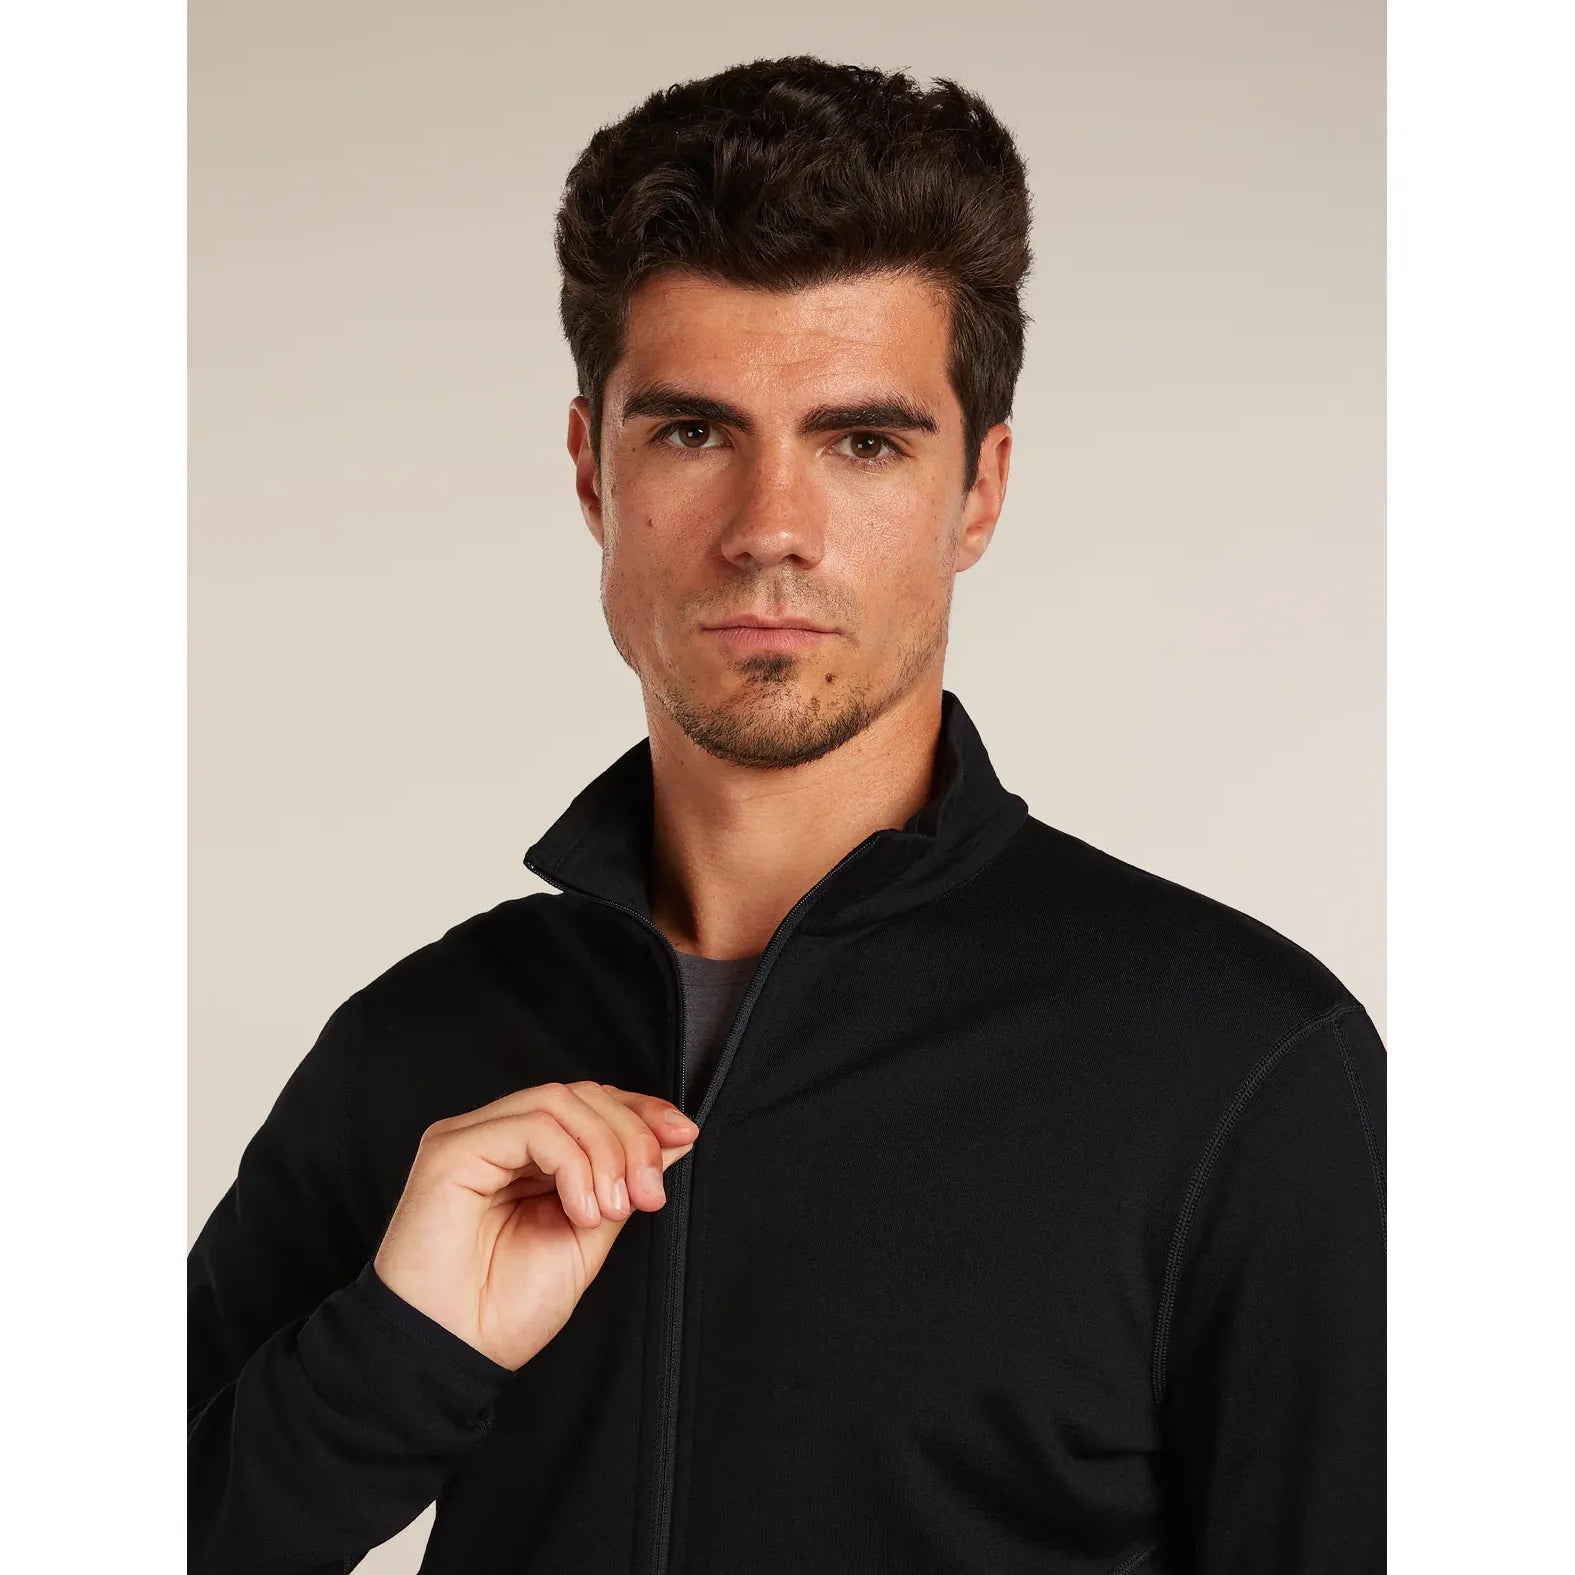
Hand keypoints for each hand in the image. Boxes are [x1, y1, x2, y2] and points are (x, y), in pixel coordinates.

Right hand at [372, 1081, 699, 1370]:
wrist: (453, 1355)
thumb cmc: (504, 1309)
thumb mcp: (588, 1236)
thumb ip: (623, 1182)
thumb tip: (675, 1137)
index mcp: (527, 1156)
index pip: (589, 1103)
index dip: (640, 1111)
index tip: (684, 1134)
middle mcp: (497, 1137)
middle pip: (580, 1095)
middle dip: (631, 1136)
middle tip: (647, 1193)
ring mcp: (471, 1137)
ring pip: (559, 1101)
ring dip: (606, 1150)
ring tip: (614, 1209)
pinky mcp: (452, 1148)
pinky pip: (532, 1127)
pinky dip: (572, 1162)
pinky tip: (582, 1209)